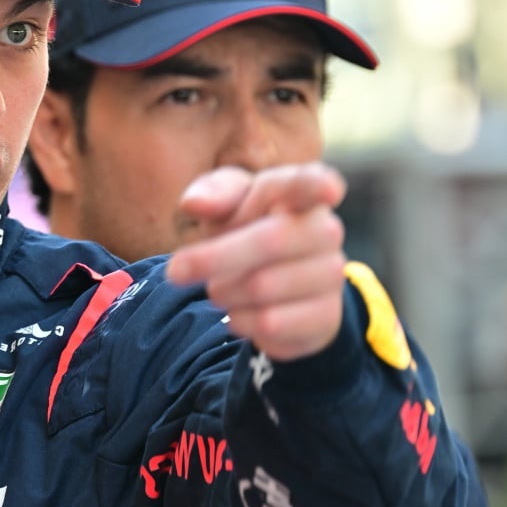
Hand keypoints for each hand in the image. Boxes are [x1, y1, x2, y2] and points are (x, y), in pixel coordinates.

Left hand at [166, 163, 347, 360]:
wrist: (271, 287)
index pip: (312, 184)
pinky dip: (240, 320)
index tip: (330, 189)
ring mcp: (331, 273)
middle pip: (269, 240)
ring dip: (224, 292)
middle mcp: (324, 230)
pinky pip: (271, 323)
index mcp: (298, 193)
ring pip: (262, 287)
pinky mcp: (327, 315)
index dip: (319, 185)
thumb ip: (212, 194)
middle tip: (175, 271)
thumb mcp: (224, 204)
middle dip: (213, 257)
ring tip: (220, 288)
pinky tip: (240, 312)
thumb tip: (193, 203)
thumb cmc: (243, 228)